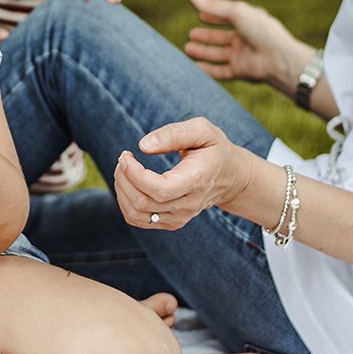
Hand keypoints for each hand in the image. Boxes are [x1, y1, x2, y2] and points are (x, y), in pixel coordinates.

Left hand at [113, 118, 252, 230]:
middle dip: (123, 178)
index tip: (126, 155)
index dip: (134, 174)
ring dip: (121, 190)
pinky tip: (129, 183)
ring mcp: (180, 217)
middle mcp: (188, 204)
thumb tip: (143, 145)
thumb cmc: (214, 149)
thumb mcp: (202, 130)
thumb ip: (173, 134)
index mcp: (197, 180)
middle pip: (143, 203)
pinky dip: (125, 202)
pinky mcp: (171, 222)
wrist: (231, 177)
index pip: (159, 190)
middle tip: (124, 158)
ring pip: (136, 214)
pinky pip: (138, 219)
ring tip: (124, 169)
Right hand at [183, 0, 298, 86]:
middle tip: (190, 34)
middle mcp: (245, 39)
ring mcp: (243, 56)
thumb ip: (212, 5)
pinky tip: (195, 66)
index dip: (214, 16)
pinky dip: (208, 69)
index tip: (200, 15)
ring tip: (187, 48)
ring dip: (203, 52)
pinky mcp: (240, 71)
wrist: (278, 58)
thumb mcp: (236, 12)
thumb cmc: (261, 31)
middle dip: (206, 37)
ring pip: (218, 54)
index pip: (228, 18)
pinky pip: (221, 71)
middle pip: (221, 38)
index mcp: (248, 22)